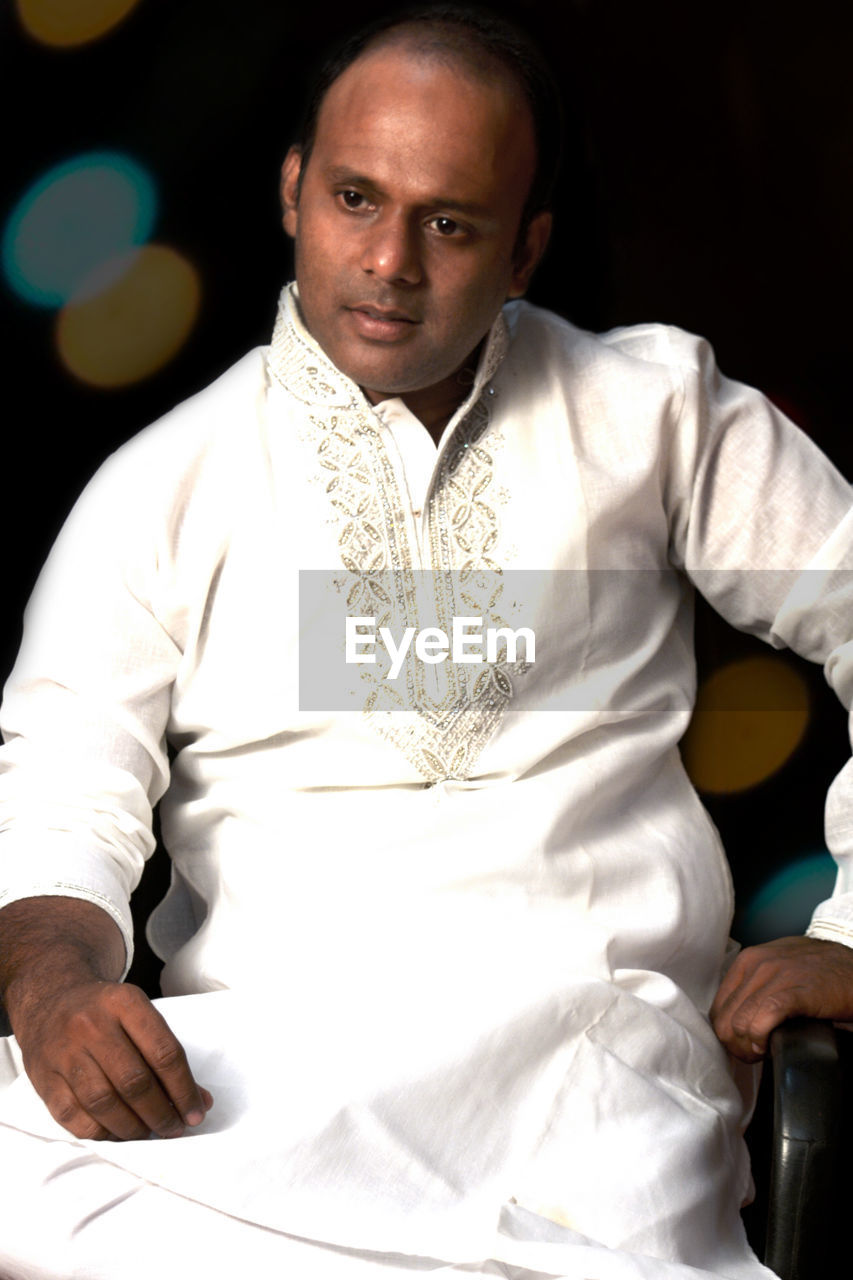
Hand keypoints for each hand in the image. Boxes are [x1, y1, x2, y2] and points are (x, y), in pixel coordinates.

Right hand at [14, 977, 212, 1140]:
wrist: (51, 998)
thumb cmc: (106, 1013)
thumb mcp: (139, 1017)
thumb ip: (167, 1057)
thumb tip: (201, 1102)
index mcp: (124, 1003)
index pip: (164, 1053)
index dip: (184, 1090)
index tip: (196, 1114)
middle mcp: (91, 1025)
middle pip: (134, 1082)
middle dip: (160, 1114)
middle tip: (173, 1129)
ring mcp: (63, 1052)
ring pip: (103, 1103)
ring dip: (132, 1128)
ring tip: (148, 1134)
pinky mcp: (43, 1077)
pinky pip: (73, 1117)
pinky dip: (101, 1133)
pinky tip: (117, 1134)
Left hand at [710, 935, 852, 1061]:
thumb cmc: (820, 972)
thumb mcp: (778, 968)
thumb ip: (755, 986)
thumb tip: (736, 1020)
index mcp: (748, 961)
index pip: (718, 1008)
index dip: (727, 1035)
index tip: (743, 1047)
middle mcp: (757, 964)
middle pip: (725, 1019)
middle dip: (736, 1046)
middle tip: (754, 1055)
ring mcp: (777, 975)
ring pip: (740, 1023)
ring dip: (749, 1047)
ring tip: (765, 1051)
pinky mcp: (798, 990)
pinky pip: (765, 1018)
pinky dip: (762, 1038)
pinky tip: (772, 1045)